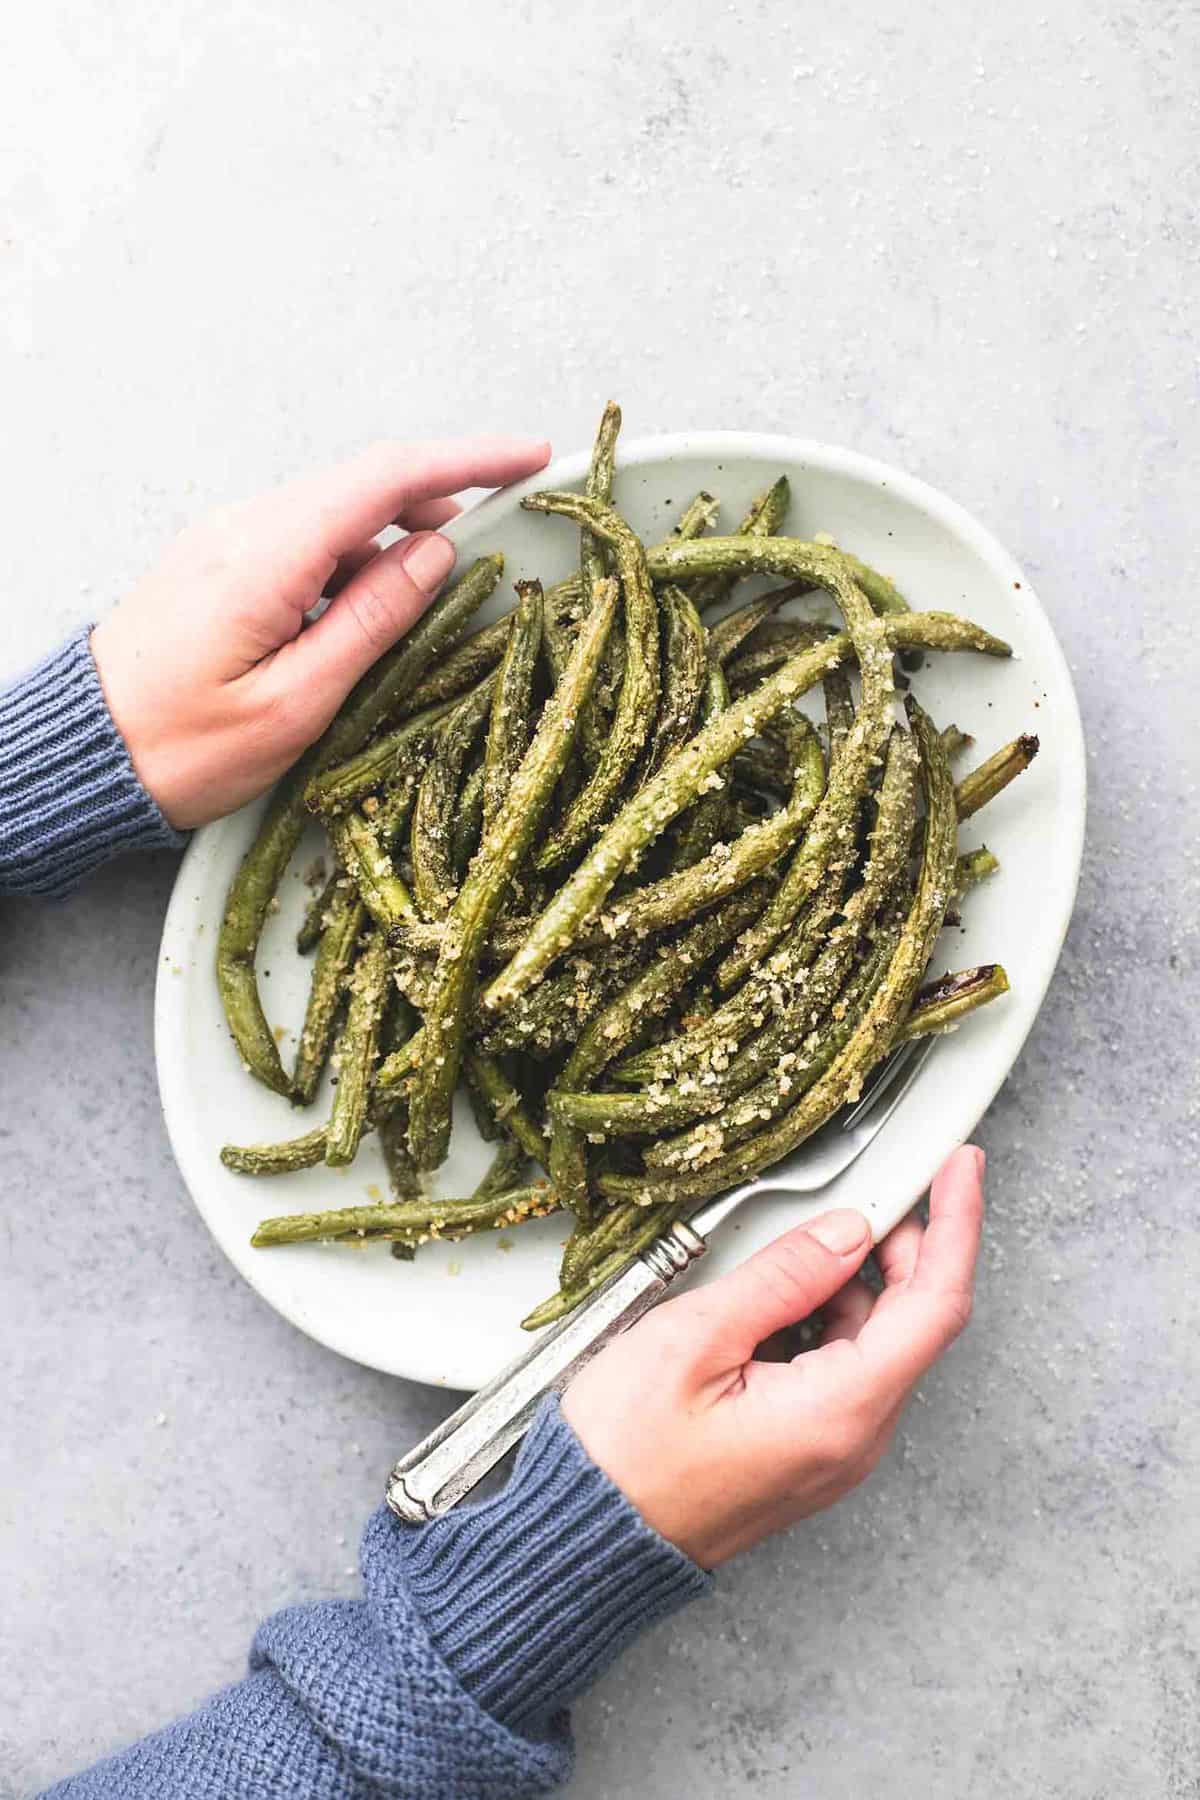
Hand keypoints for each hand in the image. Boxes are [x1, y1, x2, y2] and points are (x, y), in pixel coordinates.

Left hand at [90, 438, 550, 828]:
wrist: (83, 757)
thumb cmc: (179, 748)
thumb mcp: (294, 703)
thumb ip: (370, 622)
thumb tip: (434, 554)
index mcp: (265, 555)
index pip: (384, 477)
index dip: (466, 460)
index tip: (528, 457)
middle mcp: (242, 528)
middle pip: (362, 484)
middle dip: (439, 497)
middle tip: (500, 534)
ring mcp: (225, 541)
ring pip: (333, 513)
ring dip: (393, 538)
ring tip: (436, 596)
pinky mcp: (217, 565)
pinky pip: (302, 541)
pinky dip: (352, 562)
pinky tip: (370, 612)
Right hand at [562, 1145, 983, 1566]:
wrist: (585, 1541)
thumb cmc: (624, 1455)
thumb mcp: (694, 1340)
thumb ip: (782, 1278)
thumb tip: (846, 1232)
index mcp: (839, 1412)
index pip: (934, 1306)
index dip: (956, 1227)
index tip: (960, 1170)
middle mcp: (853, 1439)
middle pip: (913, 1322)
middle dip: (901, 1248)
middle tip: (869, 1190)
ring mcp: (833, 1450)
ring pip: (875, 1343)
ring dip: (852, 1284)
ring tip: (789, 1250)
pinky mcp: (807, 1450)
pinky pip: (842, 1370)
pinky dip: (824, 1319)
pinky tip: (774, 1298)